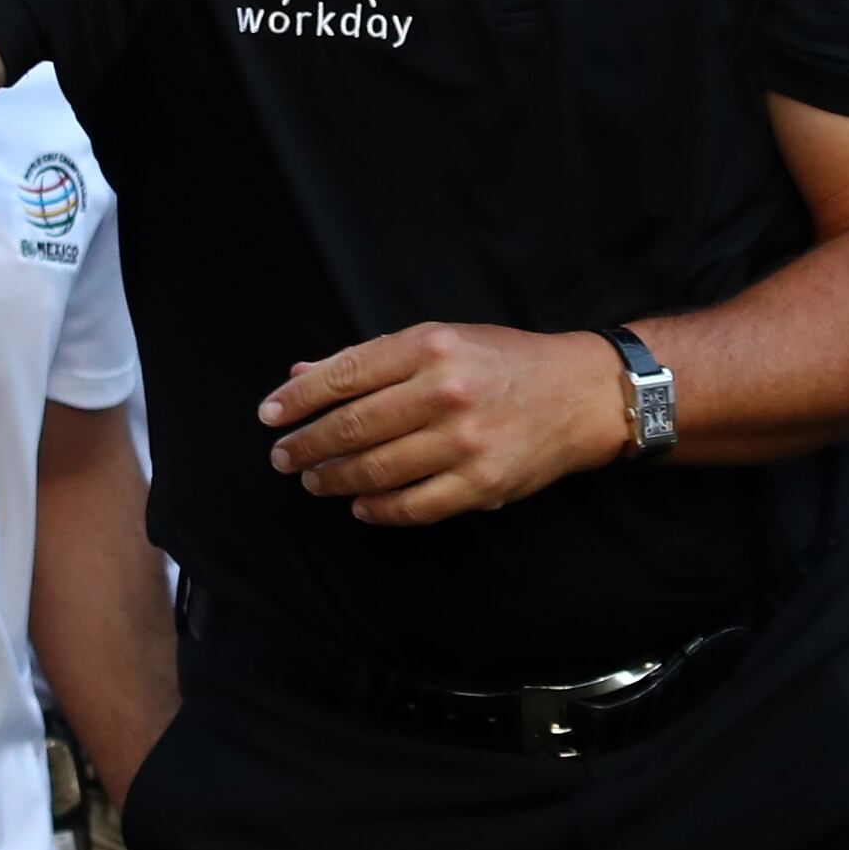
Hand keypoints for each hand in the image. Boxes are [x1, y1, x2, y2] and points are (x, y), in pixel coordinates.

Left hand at [259, 324, 624, 526]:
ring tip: (313, 480)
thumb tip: (300, 373)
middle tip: (282, 457)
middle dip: (306, 445)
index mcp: (429, 347)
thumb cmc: (502, 361)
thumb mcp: (439, 340)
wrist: (579, 394)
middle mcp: (445, 392)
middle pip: (353, 426)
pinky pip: (413, 506)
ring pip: (376, 470)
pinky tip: (359, 504)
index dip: (298, 400)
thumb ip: (370, 358)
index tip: (269, 416)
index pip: (344, 375)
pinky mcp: (481, 483)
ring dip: (334, 478)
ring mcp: (464, 442)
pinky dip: (378, 509)